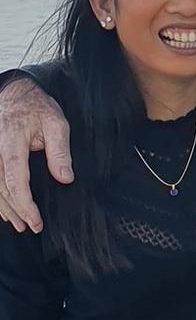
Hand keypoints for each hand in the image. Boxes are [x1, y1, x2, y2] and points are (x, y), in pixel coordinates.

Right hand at [0, 77, 71, 232]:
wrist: (15, 92)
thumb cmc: (37, 107)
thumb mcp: (56, 122)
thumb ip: (59, 150)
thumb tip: (65, 177)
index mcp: (11, 143)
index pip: (15, 180)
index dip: (25, 204)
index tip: (36, 220)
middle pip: (1, 189)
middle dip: (17, 211)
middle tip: (32, 227)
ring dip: (6, 209)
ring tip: (20, 224)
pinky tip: (6, 210)